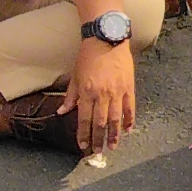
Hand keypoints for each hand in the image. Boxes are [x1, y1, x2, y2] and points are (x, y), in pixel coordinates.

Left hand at [67, 39, 137, 154]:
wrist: (107, 38)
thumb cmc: (88, 56)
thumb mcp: (75, 75)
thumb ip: (70, 96)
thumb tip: (61, 112)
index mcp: (87, 92)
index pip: (84, 119)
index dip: (83, 134)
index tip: (83, 146)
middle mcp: (102, 94)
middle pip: (100, 123)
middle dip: (98, 139)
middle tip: (98, 152)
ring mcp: (117, 91)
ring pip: (116, 119)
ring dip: (114, 135)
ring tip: (113, 146)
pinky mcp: (129, 87)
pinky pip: (130, 108)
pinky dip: (129, 120)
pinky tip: (128, 130)